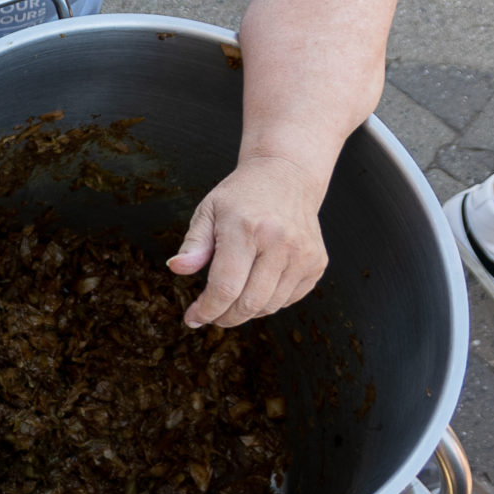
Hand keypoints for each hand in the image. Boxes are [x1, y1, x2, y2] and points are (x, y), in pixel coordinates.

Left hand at [169, 153, 328, 327]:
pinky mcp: (317, 263)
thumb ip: (193, 243)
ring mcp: (303, 254)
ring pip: (269, 306)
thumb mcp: (208, 211)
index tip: (193, 318)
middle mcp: (280, 242)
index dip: (207, 310)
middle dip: (224, 317)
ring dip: (246, 311)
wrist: (287, 176)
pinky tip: (256, 285)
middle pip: (249, 303)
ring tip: (231, 299)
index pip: (225, 287)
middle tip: (210, 315)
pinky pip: (288, 299)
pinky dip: (269, 301)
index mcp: (247, 228)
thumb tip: (176, 268)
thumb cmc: (241, 196)